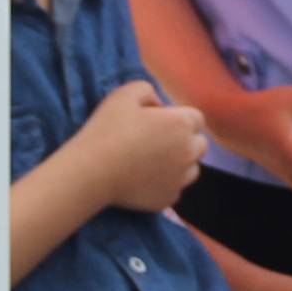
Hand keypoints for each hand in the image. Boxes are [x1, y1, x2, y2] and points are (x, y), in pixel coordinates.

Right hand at [71, 80, 207, 212]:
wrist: (91, 172)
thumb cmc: (108, 129)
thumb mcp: (125, 93)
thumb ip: (148, 91)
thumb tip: (158, 105)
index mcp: (182, 124)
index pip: (196, 118)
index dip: (177, 117)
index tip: (156, 122)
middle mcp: (189, 152)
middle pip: (199, 144)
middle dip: (185, 140)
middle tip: (156, 141)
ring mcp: (180, 179)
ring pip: (192, 169)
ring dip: (179, 163)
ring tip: (152, 162)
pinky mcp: (168, 199)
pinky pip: (175, 188)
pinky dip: (165, 184)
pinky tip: (145, 179)